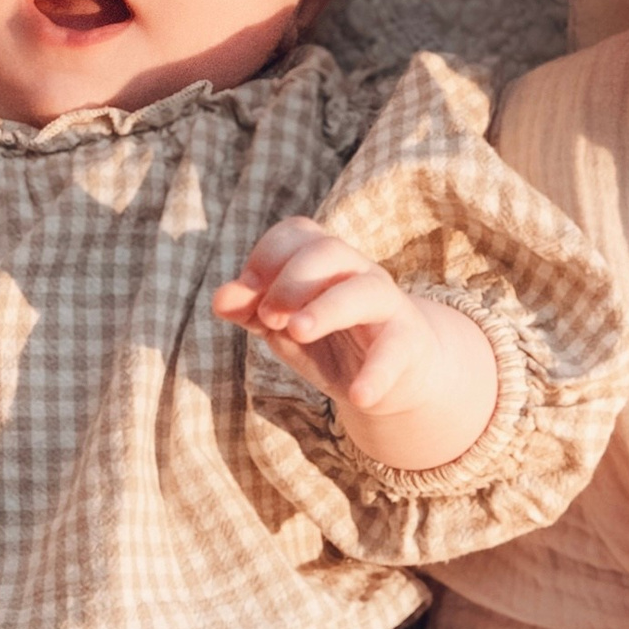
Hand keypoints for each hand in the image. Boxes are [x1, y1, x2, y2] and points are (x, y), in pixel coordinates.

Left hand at [214, 215, 498, 474]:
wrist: (394, 377)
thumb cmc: (332, 342)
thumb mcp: (286, 328)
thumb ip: (252, 311)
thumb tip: (219, 298)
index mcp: (326, 260)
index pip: (298, 233)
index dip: (267, 255)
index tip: (247, 289)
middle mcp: (358, 272)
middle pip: (329, 251)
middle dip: (291, 280)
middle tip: (268, 317)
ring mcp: (387, 305)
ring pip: (364, 291)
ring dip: (327, 308)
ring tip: (297, 331)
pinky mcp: (408, 343)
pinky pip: (394, 352)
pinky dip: (376, 374)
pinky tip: (358, 396)